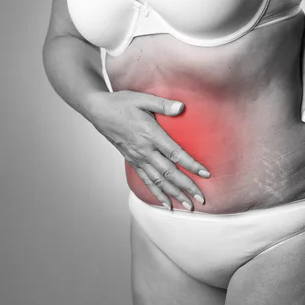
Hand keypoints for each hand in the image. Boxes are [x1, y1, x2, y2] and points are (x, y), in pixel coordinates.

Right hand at [86, 90, 209, 209]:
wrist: (99, 111)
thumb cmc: (122, 103)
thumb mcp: (143, 99)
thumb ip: (163, 104)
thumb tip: (181, 107)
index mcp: (150, 135)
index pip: (175, 154)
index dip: (192, 165)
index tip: (206, 174)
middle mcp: (145, 150)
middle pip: (169, 173)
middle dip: (187, 187)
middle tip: (201, 199)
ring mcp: (138, 158)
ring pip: (159, 181)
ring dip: (174, 194)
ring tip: (188, 206)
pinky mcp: (133, 161)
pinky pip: (147, 181)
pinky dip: (157, 193)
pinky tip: (166, 203)